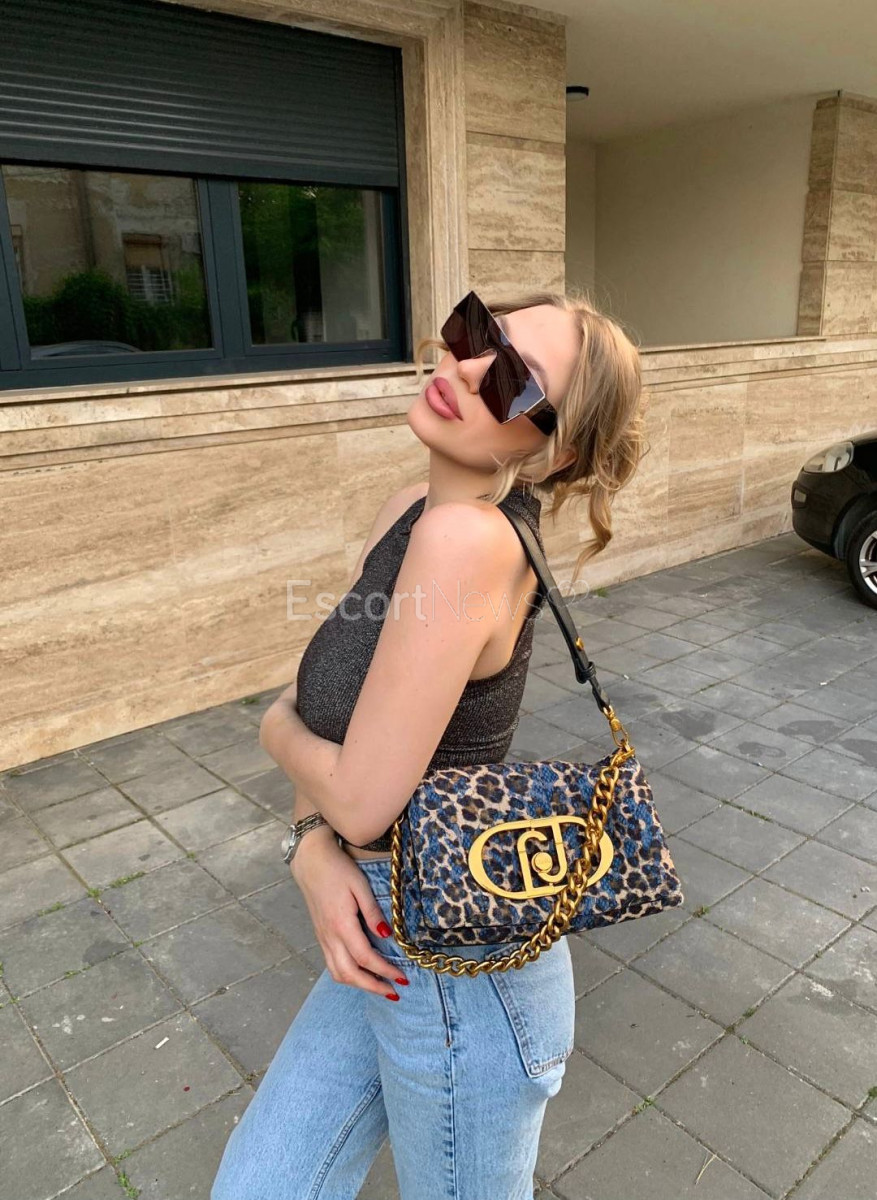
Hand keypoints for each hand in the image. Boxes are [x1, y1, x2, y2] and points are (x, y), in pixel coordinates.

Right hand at [290, 829, 407, 997]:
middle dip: (373, 987)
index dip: (385, 971)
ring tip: (380, 986)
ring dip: (359, 984)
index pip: (365, 958)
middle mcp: (329, 936)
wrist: (310, 860)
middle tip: (394, 992)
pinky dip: (348, 975)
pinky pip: (332, 964)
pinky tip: (362, 972)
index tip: (402, 978)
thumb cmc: (338, 868)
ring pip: (338, 973)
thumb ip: (373, 913)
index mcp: (341, 924)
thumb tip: (387, 936)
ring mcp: (322, 937)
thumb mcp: (360, 885)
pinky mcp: (320, 935)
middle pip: (349, 974)